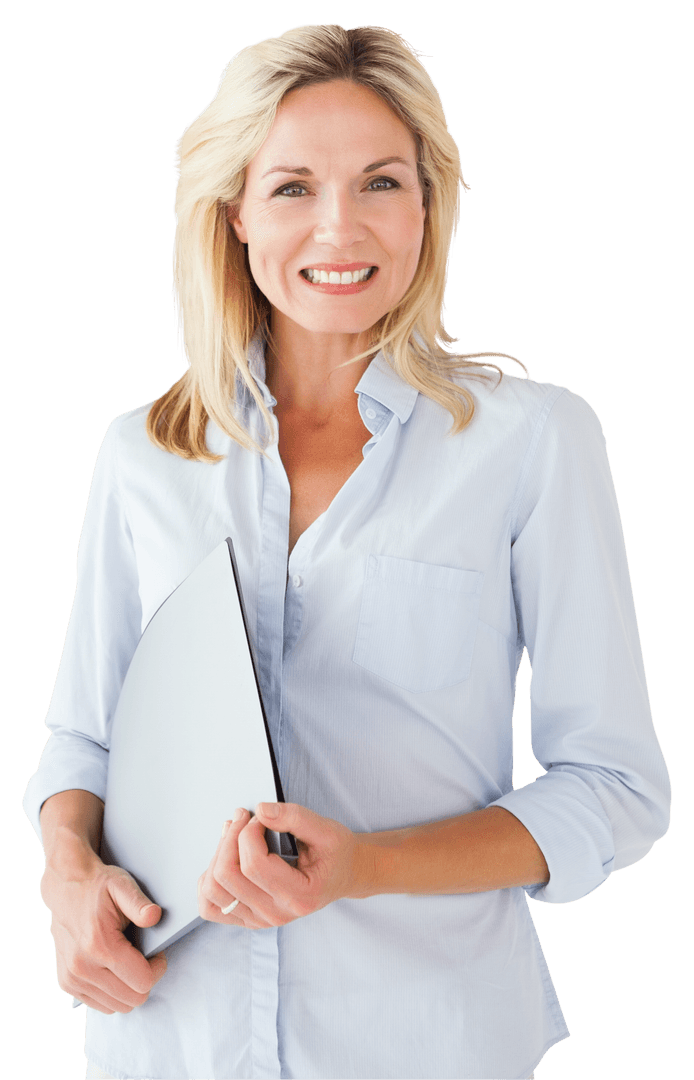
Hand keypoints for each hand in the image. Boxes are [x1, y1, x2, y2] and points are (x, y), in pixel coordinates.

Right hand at [40, 847, 167, 1013]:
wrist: (66, 887)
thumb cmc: (97, 887)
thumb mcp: (123, 885)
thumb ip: (140, 903)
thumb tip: (154, 916)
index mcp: (99, 945)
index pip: (143, 982)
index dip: (157, 968)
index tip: (156, 953)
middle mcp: (82, 967)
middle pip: (132, 1000)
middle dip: (144, 979)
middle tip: (143, 957)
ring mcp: (72, 978)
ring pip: (117, 1006)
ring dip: (128, 987)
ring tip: (127, 961)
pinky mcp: (66, 983)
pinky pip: (100, 1005)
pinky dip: (112, 992)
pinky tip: (113, 969)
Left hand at [197, 803, 368, 928]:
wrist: (343, 874)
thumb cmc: (336, 853)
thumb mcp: (327, 829)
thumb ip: (294, 817)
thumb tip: (261, 810)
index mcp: (299, 897)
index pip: (254, 864)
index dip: (248, 832)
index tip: (260, 817)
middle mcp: (276, 914)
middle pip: (228, 876)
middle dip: (229, 838)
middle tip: (244, 819)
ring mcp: (260, 920)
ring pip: (213, 892)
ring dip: (216, 856)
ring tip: (233, 836)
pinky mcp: (248, 918)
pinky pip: (210, 906)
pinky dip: (208, 881)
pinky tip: (225, 860)